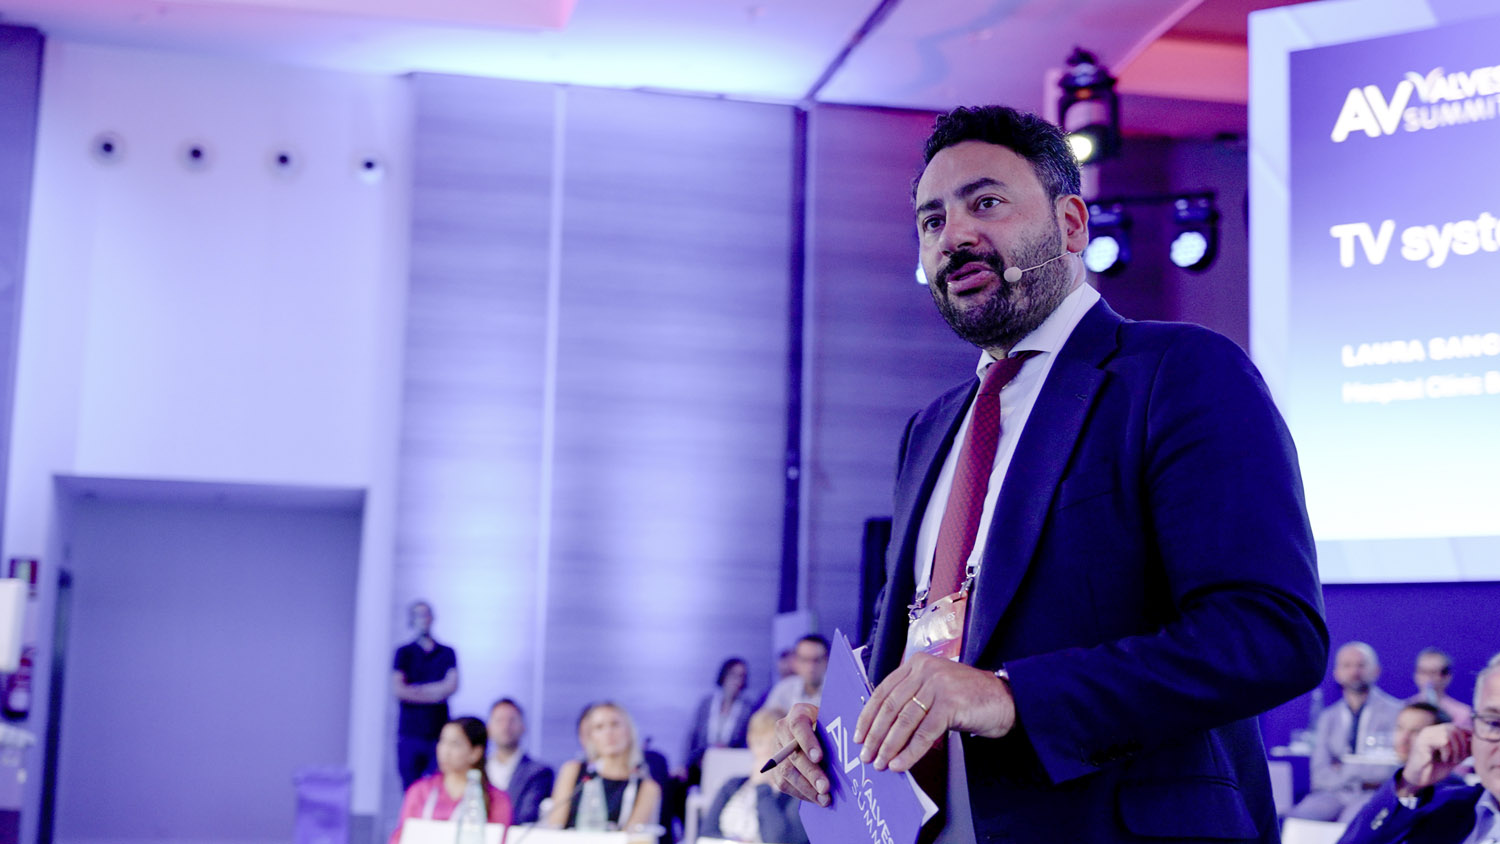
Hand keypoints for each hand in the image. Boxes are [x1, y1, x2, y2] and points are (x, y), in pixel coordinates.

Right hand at [767, 703, 829, 805]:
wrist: (815, 731)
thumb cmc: (830, 726)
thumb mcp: (834, 722)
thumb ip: (837, 732)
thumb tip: (849, 750)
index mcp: (798, 713)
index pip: (798, 726)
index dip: (807, 742)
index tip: (819, 757)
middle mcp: (782, 730)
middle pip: (793, 754)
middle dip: (810, 773)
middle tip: (825, 787)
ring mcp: (776, 749)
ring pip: (786, 771)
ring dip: (806, 788)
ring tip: (824, 798)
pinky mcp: (775, 768)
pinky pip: (784, 783)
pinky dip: (801, 793)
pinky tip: (817, 799)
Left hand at [854, 653, 1014, 772]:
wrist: (1004, 700)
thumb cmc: (967, 698)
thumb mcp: (934, 689)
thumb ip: (911, 698)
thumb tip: (880, 728)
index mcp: (916, 664)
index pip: (883, 691)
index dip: (868, 717)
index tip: (859, 736)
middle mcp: (925, 670)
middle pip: (890, 707)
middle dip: (875, 735)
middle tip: (866, 756)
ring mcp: (938, 685)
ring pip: (904, 721)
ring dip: (889, 746)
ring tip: (881, 763)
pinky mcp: (950, 703)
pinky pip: (924, 733)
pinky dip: (910, 752)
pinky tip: (900, 764)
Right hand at [1400, 723, 1470, 793]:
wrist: (1419, 780)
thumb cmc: (1435, 769)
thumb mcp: (1453, 757)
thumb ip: (1463, 749)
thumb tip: (1476, 742)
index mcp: (1436, 732)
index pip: (1457, 727)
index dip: (1466, 739)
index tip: (1468, 753)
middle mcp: (1429, 730)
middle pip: (1454, 728)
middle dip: (1462, 745)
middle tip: (1459, 759)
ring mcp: (1424, 736)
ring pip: (1449, 734)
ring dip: (1455, 750)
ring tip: (1452, 760)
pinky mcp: (1421, 743)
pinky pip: (1442, 742)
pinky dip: (1448, 752)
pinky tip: (1444, 759)